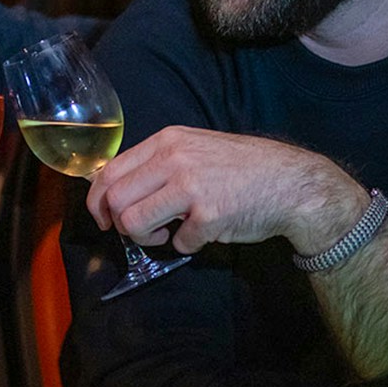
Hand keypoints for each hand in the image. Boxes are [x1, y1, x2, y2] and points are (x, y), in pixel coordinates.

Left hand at [85, 126, 366, 255]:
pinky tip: (205, 233)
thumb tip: (117, 191)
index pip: (110, 171)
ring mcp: (191, 187)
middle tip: (138, 232)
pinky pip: (179, 243)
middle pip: (115, 200)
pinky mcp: (209, 216)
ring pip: (134, 224)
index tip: (104, 218)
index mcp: (167, 141)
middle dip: (119, 224)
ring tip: (169, 233)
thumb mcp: (195, 149)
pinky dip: (189, 245)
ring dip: (147, 239)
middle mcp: (174, 159)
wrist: (290, 182)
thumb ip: (159, 164)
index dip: (97, 201)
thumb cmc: (241, 168)